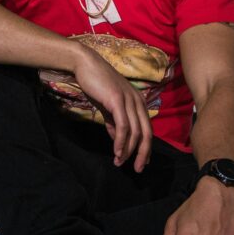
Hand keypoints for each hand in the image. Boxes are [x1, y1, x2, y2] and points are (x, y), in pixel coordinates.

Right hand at [72, 45, 152, 170]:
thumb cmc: (96, 85)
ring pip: (135, 131)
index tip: (142, 162)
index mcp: (138, 103)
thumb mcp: (108, 108)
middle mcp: (138, 102)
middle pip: (147, 133)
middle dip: (143, 153)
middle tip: (138, 169)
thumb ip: (114, 124)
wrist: (85, 65)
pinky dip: (121, 141)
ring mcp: (129, 100)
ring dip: (129, 150)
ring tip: (120, 163)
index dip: (146, 147)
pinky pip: (123, 126)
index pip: (147, 129)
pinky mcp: (117, 100)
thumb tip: (119, 142)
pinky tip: (116, 152)